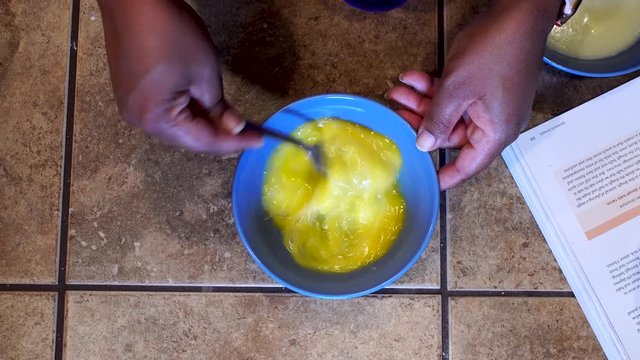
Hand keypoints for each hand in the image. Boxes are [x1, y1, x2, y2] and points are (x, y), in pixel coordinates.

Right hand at [98, 0, 261, 152]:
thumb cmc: (171, 33)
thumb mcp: (205, 73)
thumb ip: (219, 108)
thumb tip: (234, 127)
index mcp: (154, 119)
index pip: (202, 141)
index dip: (234, 142)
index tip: (259, 140)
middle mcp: (137, 119)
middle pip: (187, 137)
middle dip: (219, 134)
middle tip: (249, 130)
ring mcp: (130, 105)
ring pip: (176, 125)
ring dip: (204, 123)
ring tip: (232, 118)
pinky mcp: (130, 91)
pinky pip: (165, 110)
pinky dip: (188, 110)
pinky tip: (207, 104)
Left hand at [391, 0, 559, 189]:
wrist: (518, 12)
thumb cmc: (494, 51)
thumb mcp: (457, 89)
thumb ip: (438, 120)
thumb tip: (424, 146)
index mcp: (495, 132)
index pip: (468, 165)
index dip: (446, 175)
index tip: (425, 183)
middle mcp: (494, 122)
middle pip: (451, 134)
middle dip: (421, 121)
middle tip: (397, 112)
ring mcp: (489, 103)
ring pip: (449, 112)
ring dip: (423, 100)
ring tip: (398, 89)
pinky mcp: (484, 87)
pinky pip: (456, 95)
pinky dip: (436, 87)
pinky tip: (413, 77)